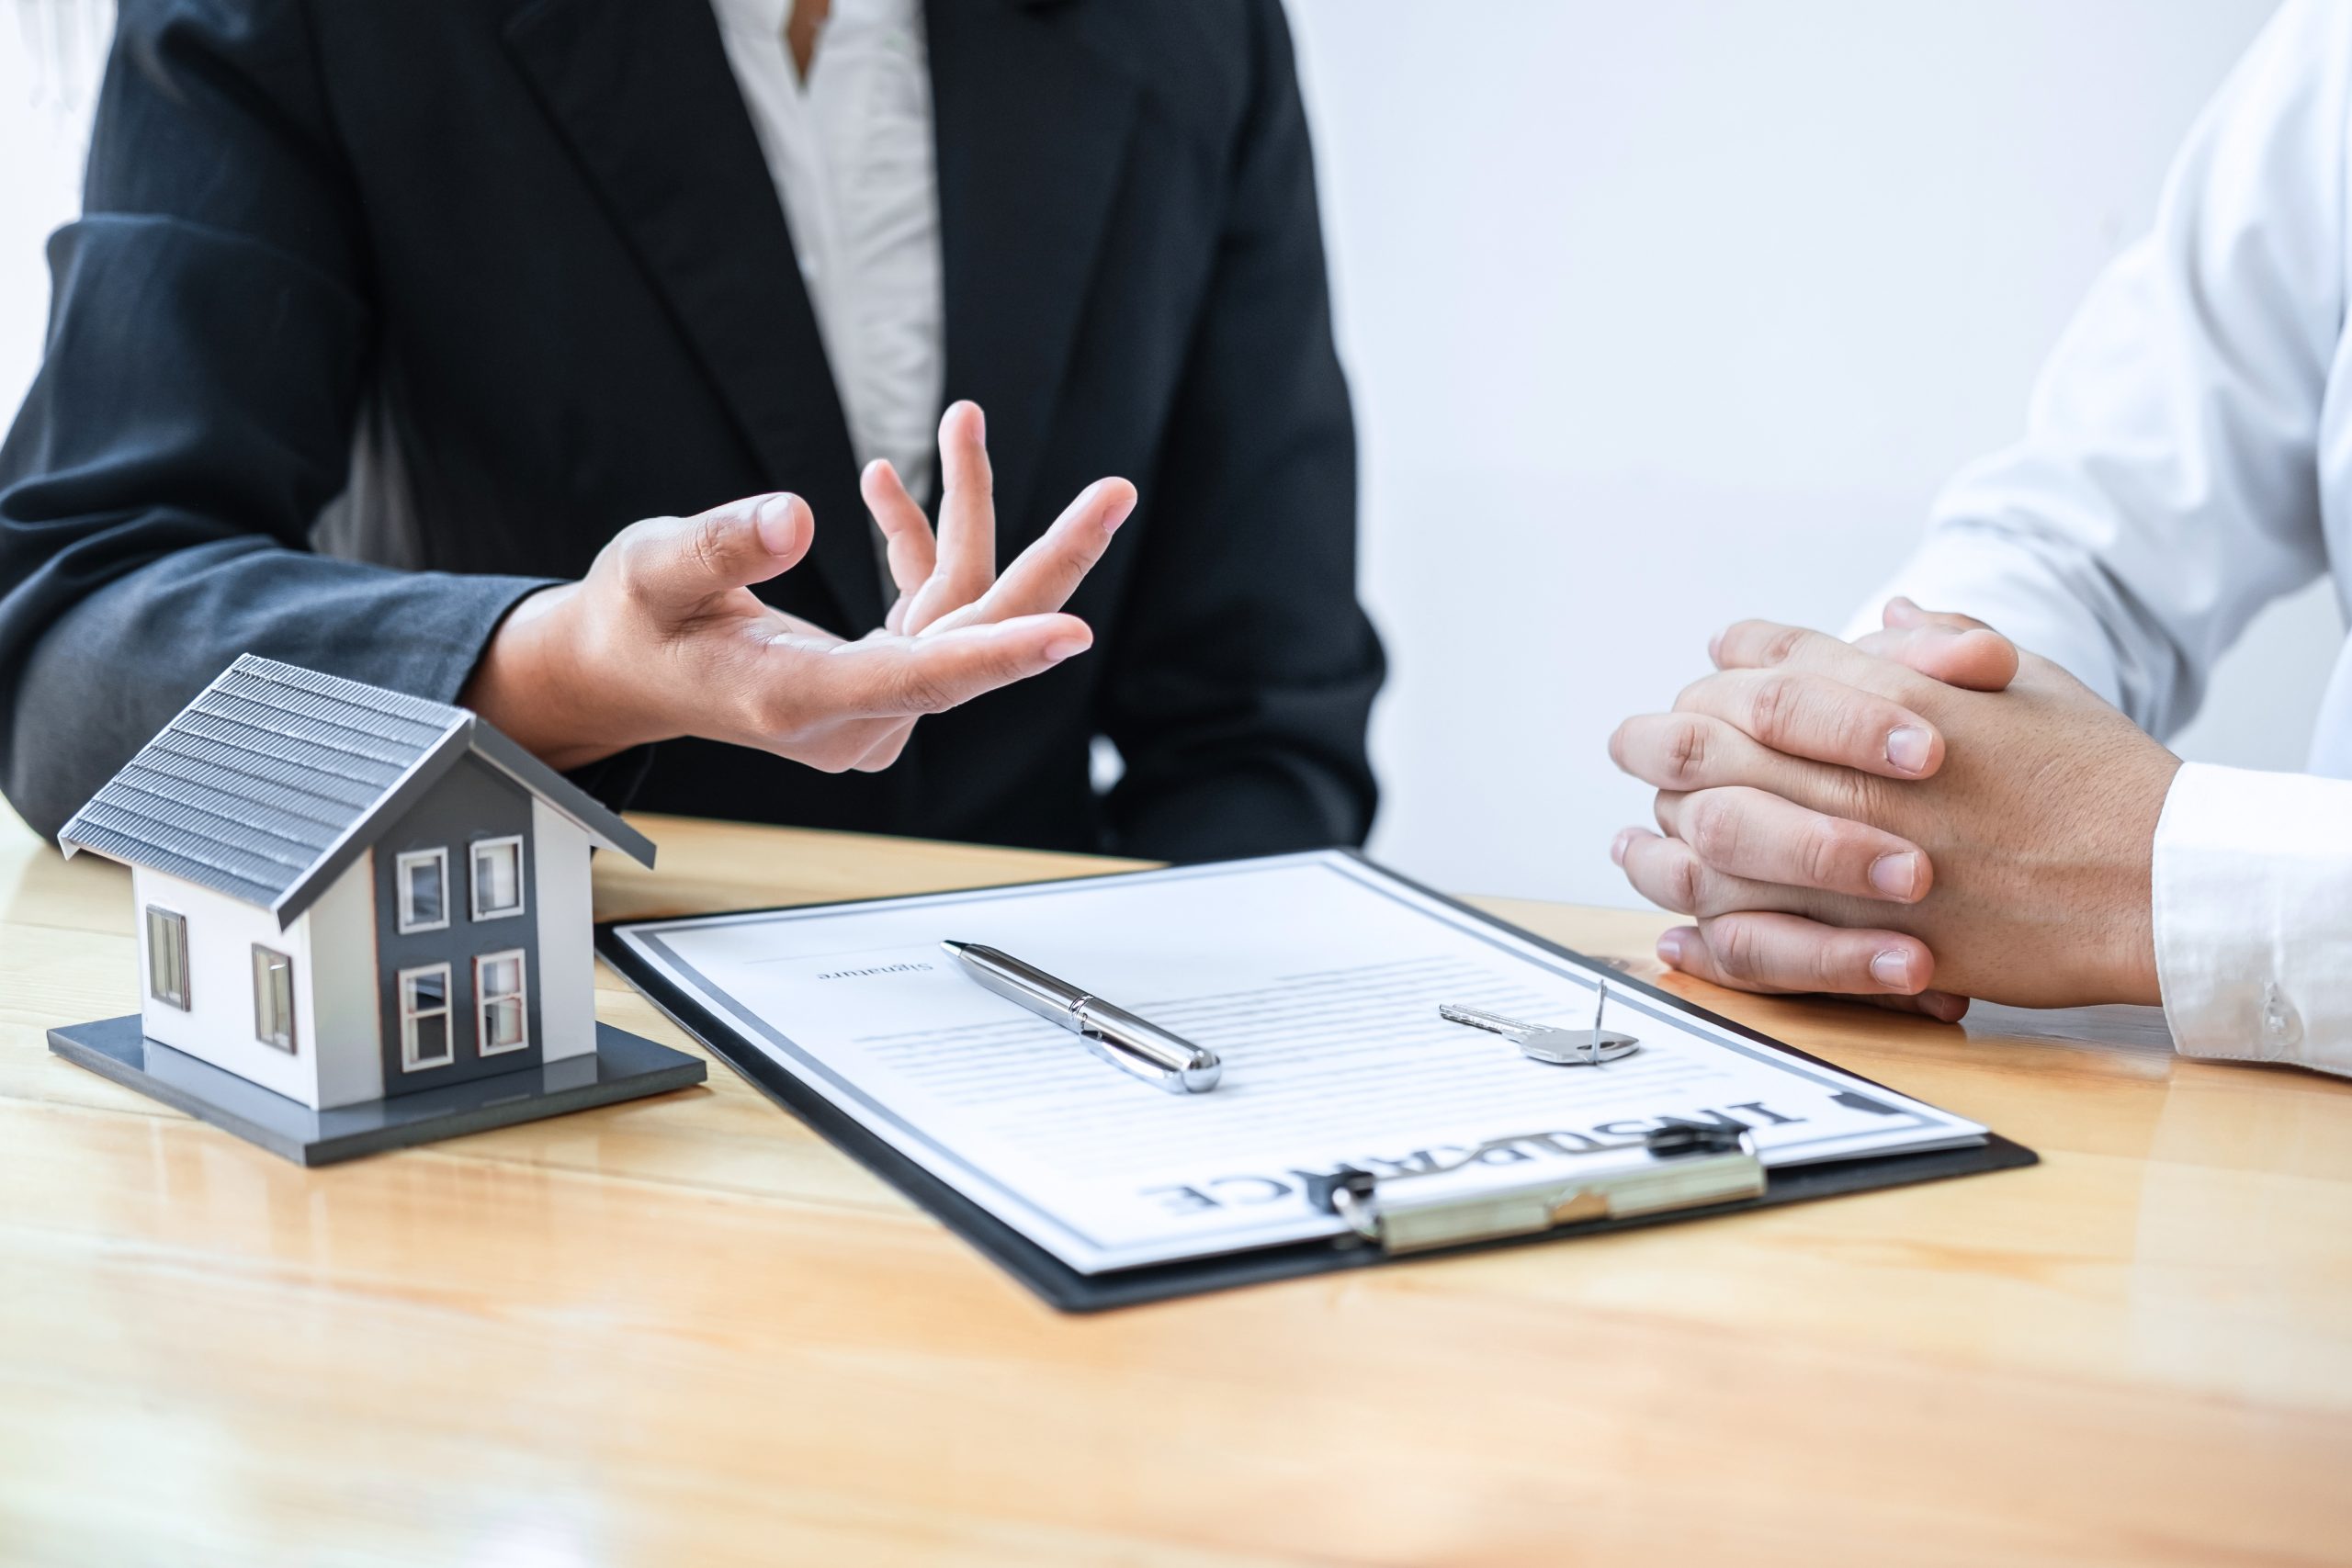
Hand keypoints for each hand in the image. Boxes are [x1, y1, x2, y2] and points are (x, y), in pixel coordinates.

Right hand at [464, 401, 1134, 773]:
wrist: (621, 671)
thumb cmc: (633, 621)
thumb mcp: (653, 570)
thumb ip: (720, 545)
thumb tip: (795, 513)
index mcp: (797, 700)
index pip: (918, 679)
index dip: (997, 654)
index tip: (1070, 632)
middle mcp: (853, 714)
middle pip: (974, 639)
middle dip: (1049, 561)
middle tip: (1116, 493)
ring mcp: (874, 704)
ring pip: (961, 611)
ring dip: (967, 514)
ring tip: (964, 421)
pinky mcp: (882, 679)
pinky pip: (932, 607)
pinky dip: (919, 542)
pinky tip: (890, 481)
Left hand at [1606, 600, 2182, 1013]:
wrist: (2158, 879)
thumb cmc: (2099, 777)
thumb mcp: (2028, 682)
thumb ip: (1942, 646)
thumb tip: (1890, 612)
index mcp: (1886, 699)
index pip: (1760, 667)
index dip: (1721, 673)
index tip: (1704, 680)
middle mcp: (1849, 771)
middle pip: (1702, 739)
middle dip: (1655, 741)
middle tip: (1635, 744)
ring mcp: (1844, 857)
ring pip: (1704, 837)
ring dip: (1658, 837)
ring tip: (1633, 841)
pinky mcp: (1857, 938)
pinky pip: (1746, 939)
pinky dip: (1699, 936)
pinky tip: (1673, 931)